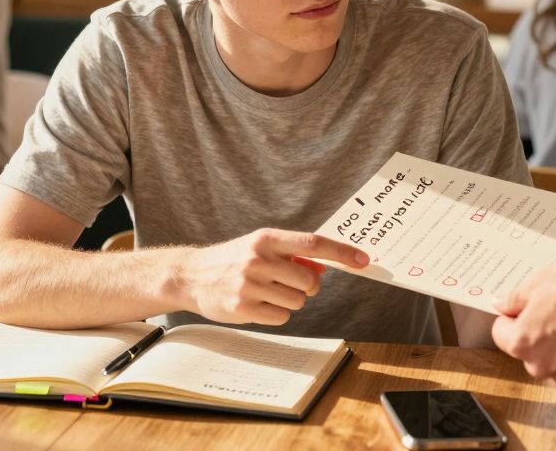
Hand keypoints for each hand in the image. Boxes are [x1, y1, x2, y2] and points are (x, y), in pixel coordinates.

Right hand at [180, 229, 369, 325]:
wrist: (191, 275)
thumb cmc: (233, 259)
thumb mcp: (260, 247)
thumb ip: (292, 255)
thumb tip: (325, 267)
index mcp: (266, 238)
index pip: (312, 244)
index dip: (341, 253)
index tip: (364, 260)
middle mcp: (259, 258)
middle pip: (310, 281)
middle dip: (307, 286)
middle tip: (288, 282)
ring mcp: (250, 284)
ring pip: (298, 301)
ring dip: (289, 300)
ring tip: (266, 292)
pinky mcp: (243, 307)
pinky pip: (282, 317)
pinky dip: (276, 313)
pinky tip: (257, 304)